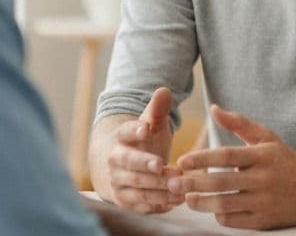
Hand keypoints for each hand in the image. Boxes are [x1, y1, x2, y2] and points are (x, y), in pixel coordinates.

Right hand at [105, 87, 181, 213]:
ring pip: (138, 188)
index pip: (126, 131)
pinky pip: (141, 206)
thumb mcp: (149, 124)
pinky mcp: (124, 201)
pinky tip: (176, 202)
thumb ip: (158, 109)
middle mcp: (115, 160)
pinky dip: (158, 205)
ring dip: (159, 190)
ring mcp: (118, 182)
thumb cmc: (140, 142)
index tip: (145, 129)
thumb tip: (164, 90)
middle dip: (148, 167)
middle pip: (130, 164)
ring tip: (180, 186)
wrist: (118, 167)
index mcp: (121, 137)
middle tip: (167, 168)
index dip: (134, 130)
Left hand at [169, 104, 295, 229]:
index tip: (182, 161)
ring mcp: (264, 201)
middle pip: (221, 183)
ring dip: (202, 203)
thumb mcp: (266, 137)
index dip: (201, 159)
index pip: (226, 156)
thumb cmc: (285, 160)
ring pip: (226, 205)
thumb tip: (214, 109)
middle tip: (174, 183)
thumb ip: (239, 123)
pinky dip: (221, 217)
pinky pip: (236, 221)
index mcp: (260, 156)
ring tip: (187, 199)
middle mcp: (262, 179)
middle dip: (193, 183)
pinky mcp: (266, 221)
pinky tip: (211, 211)